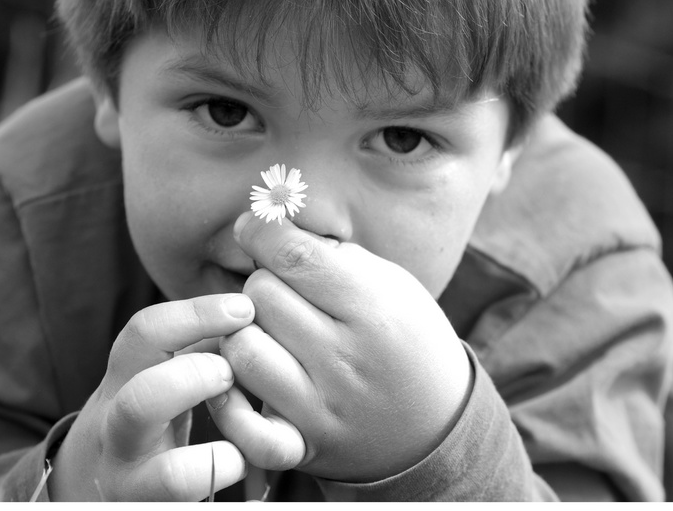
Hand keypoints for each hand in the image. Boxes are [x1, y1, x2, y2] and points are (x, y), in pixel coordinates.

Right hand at [48, 294, 254, 500]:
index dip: (195, 315)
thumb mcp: (159, 370)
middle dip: (195, 381)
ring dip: (220, 457)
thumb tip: (259, 308)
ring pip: (172, 476)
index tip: (244, 308)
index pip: (145, 333)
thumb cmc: (150, 412)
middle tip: (230, 374)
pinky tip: (246, 473)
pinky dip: (227, 487)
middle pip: (142, 401)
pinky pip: (190, 507)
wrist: (94, 483)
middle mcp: (118, 431)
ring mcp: (133, 481)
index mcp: (124, 379)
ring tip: (240, 444)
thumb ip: (202, 342)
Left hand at [210, 213, 472, 481]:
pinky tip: (248, 380)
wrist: (438, 427)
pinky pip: (244, 422)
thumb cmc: (410, 342)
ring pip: (242, 348)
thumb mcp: (396, 286)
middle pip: (260, 294)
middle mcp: (345, 357)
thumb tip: (272, 230)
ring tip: (267, 331)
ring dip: (245, 332)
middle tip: (281, 290)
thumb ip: (338, 257)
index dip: (262, 233)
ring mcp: (322, 404)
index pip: (293, 255)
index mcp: (375, 308)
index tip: (254, 229)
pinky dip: (234, 397)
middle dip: (264, 281)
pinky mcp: (303, 443)